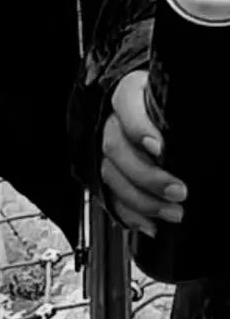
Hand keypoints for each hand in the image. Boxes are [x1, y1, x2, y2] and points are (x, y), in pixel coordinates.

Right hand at [100, 69, 188, 240]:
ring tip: (173, 213)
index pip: (125, 103)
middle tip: (178, 190)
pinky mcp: (111, 177)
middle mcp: (115, 120)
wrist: (167, 127)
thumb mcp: (185, 110)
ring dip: (141, 200)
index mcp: (131, 93)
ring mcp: (110, 150)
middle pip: (115, 145)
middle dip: (146, 175)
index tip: (159, 148)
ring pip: (111, 174)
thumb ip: (186, 120)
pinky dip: (130, 215)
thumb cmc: (176, 117)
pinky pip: (111, 198)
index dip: (138, 127)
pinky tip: (151, 225)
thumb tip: (207, 134)